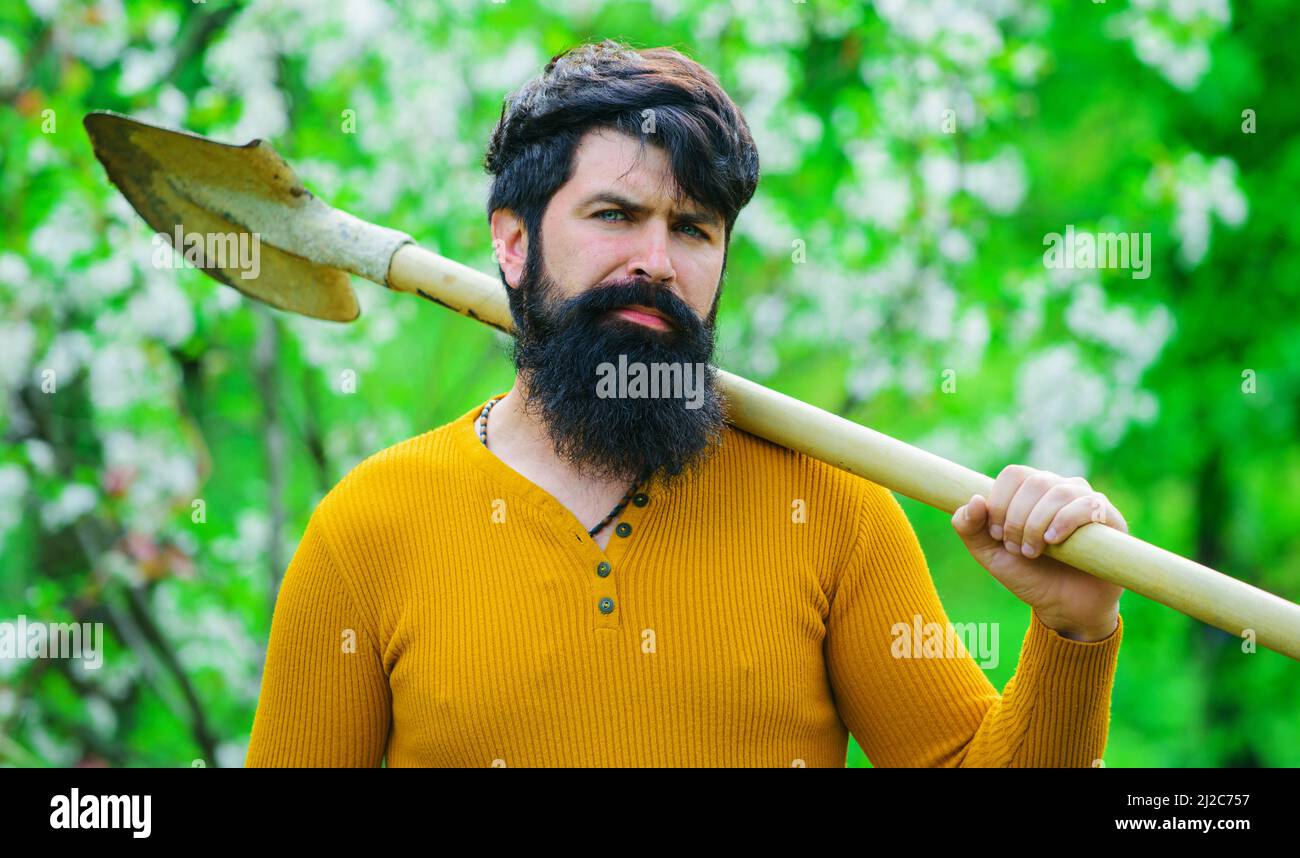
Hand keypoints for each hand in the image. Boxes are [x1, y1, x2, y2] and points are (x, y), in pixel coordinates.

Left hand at [951, 465, 1126, 641]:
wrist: (1065, 607)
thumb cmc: (1029, 576)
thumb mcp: (990, 555)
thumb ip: (969, 528)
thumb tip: (974, 500)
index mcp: (1030, 491)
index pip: (1013, 474)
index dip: (1000, 502)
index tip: (996, 535)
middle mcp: (1058, 488)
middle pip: (1034, 481)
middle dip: (1016, 518)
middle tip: (1015, 548)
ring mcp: (1085, 500)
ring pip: (1058, 491)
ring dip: (1037, 524)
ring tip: (1033, 551)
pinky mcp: (1109, 517)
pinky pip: (1087, 504)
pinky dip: (1064, 521)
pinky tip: (1054, 541)